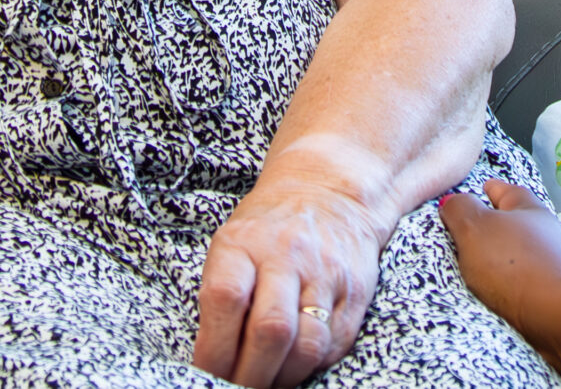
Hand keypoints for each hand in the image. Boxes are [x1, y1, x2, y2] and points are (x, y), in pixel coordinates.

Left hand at [193, 171, 391, 386]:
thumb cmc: (269, 226)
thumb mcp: (233, 242)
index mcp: (244, 242)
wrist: (331, 190)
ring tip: (267, 381)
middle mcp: (287, 255)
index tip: (205, 374)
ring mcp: (326, 274)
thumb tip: (211, 361)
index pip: (225, 300)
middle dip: (249, 377)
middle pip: (270, 331)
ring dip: (282, 378)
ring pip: (306, 346)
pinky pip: (332, 346)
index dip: (213, 349)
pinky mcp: (354, 293)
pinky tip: (293, 365)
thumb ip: (221, 295)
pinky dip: (309, 366)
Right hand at [440, 181, 560, 380]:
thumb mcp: (474, 230)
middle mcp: (554, 233)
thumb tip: (453, 200)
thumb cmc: (516, 267)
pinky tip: (521, 291)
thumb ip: (460, 210)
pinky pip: (546, 281)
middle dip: (508, 223)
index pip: (510, 192)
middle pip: (527, 221)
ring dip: (522, 254)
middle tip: (485, 229)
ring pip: (539, 252)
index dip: (494, 189)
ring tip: (499, 265)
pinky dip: (532, 282)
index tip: (485, 187)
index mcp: (531, 211)